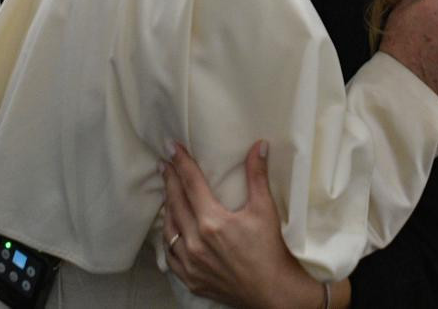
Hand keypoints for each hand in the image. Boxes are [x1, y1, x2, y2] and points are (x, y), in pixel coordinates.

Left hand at [161, 141, 330, 308]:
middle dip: (169, 180)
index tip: (171, 147)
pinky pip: (170, 254)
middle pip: (176, 202)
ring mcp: (190, 263)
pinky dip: (168, 237)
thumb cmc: (270, 249)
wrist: (272, 291)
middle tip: (164, 163)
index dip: (181, 163)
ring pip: (169, 228)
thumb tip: (259, 146)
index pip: (191, 184)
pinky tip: (171, 228)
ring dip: (167, 206)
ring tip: (167, 191)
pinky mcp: (190, 278)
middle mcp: (195, 242)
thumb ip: (257, 175)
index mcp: (212, 222)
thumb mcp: (265, 209)